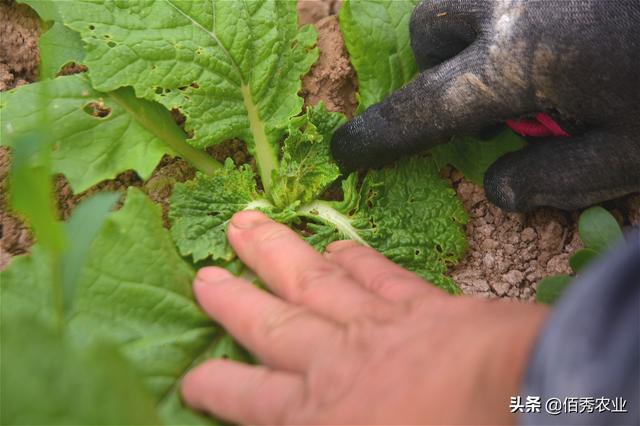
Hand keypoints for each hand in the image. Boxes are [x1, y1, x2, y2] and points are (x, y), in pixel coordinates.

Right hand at [181, 211, 548, 423]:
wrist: (520, 402)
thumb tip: (299, 422)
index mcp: (322, 418)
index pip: (252, 400)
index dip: (217, 386)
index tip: (192, 374)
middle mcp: (337, 363)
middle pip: (271, 326)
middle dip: (232, 301)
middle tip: (201, 273)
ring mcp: (378, 325)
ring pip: (314, 283)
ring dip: (276, 254)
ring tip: (247, 223)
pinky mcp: (423, 304)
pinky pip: (379, 274)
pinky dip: (355, 258)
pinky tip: (336, 244)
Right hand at [331, 0, 639, 211]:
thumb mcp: (629, 154)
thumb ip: (549, 179)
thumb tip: (497, 187)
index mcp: (518, 61)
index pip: (421, 109)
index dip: (377, 136)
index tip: (344, 151)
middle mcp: (510, 4)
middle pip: (430, 28)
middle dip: (438, 63)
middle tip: (485, 90)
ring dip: (469, 29)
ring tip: (526, 56)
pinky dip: (505, 14)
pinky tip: (557, 34)